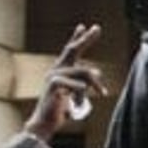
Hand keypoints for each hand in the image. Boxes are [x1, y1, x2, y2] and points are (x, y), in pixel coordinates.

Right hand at [23, 24, 106, 141]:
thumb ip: (85, 82)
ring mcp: (53, 76)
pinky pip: (73, 83)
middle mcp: (56, 69)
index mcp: (62, 70)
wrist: (46, 121)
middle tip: (97, 28)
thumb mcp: (78, 93)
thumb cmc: (61, 108)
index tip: (86, 26)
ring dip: (95, 83)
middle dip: (85, 39)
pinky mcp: (53, 85)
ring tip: (102, 93)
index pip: (71, 50)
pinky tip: (84, 93)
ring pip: (82, 71)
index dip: (78, 38)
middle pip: (72, 50)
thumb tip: (97, 73)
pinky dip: (80, 88)